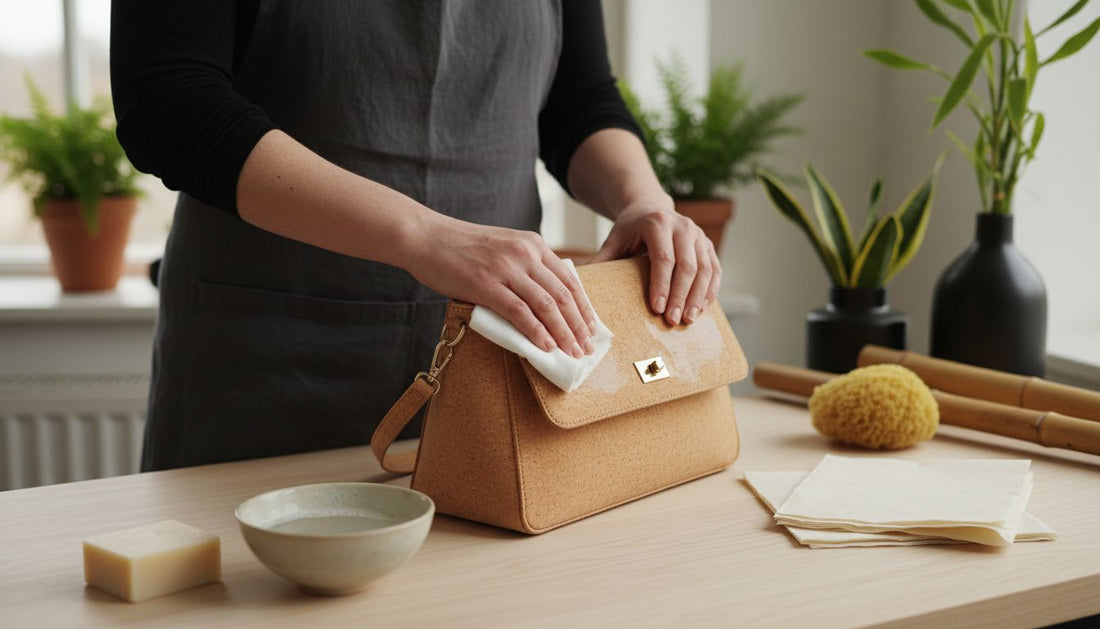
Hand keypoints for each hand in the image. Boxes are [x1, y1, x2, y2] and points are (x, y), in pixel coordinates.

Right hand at [407, 217, 595, 357]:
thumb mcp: (503, 246)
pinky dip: (536, 332)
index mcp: (533, 244)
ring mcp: (506, 269)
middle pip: (563, 295)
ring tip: (572, 353)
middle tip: (587, 348)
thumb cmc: (460, 247)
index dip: (583, 307)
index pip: (569, 279)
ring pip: (546, 306)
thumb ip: (525, 266)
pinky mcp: (486, 285)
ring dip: (563, 333)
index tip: (591, 328)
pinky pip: (520, 313)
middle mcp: (525, 254)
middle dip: (579, 326)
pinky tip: (546, 347)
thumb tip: (545, 300)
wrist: (425, 236)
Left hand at [590, 197, 721, 325]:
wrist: (651, 208)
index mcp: (658, 223)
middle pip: (687, 266)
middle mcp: (683, 226)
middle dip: (680, 296)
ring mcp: (699, 235)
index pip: (664, 258)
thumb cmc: (630, 229)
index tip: (656, 308)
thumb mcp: (614, 239)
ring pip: (705, 268)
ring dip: (697, 296)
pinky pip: (715, 269)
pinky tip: (702, 308)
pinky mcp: (708, 244)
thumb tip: (578, 284)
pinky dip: (710, 290)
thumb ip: (602, 259)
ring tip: (688, 320)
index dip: (662, 285)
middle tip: (673, 320)